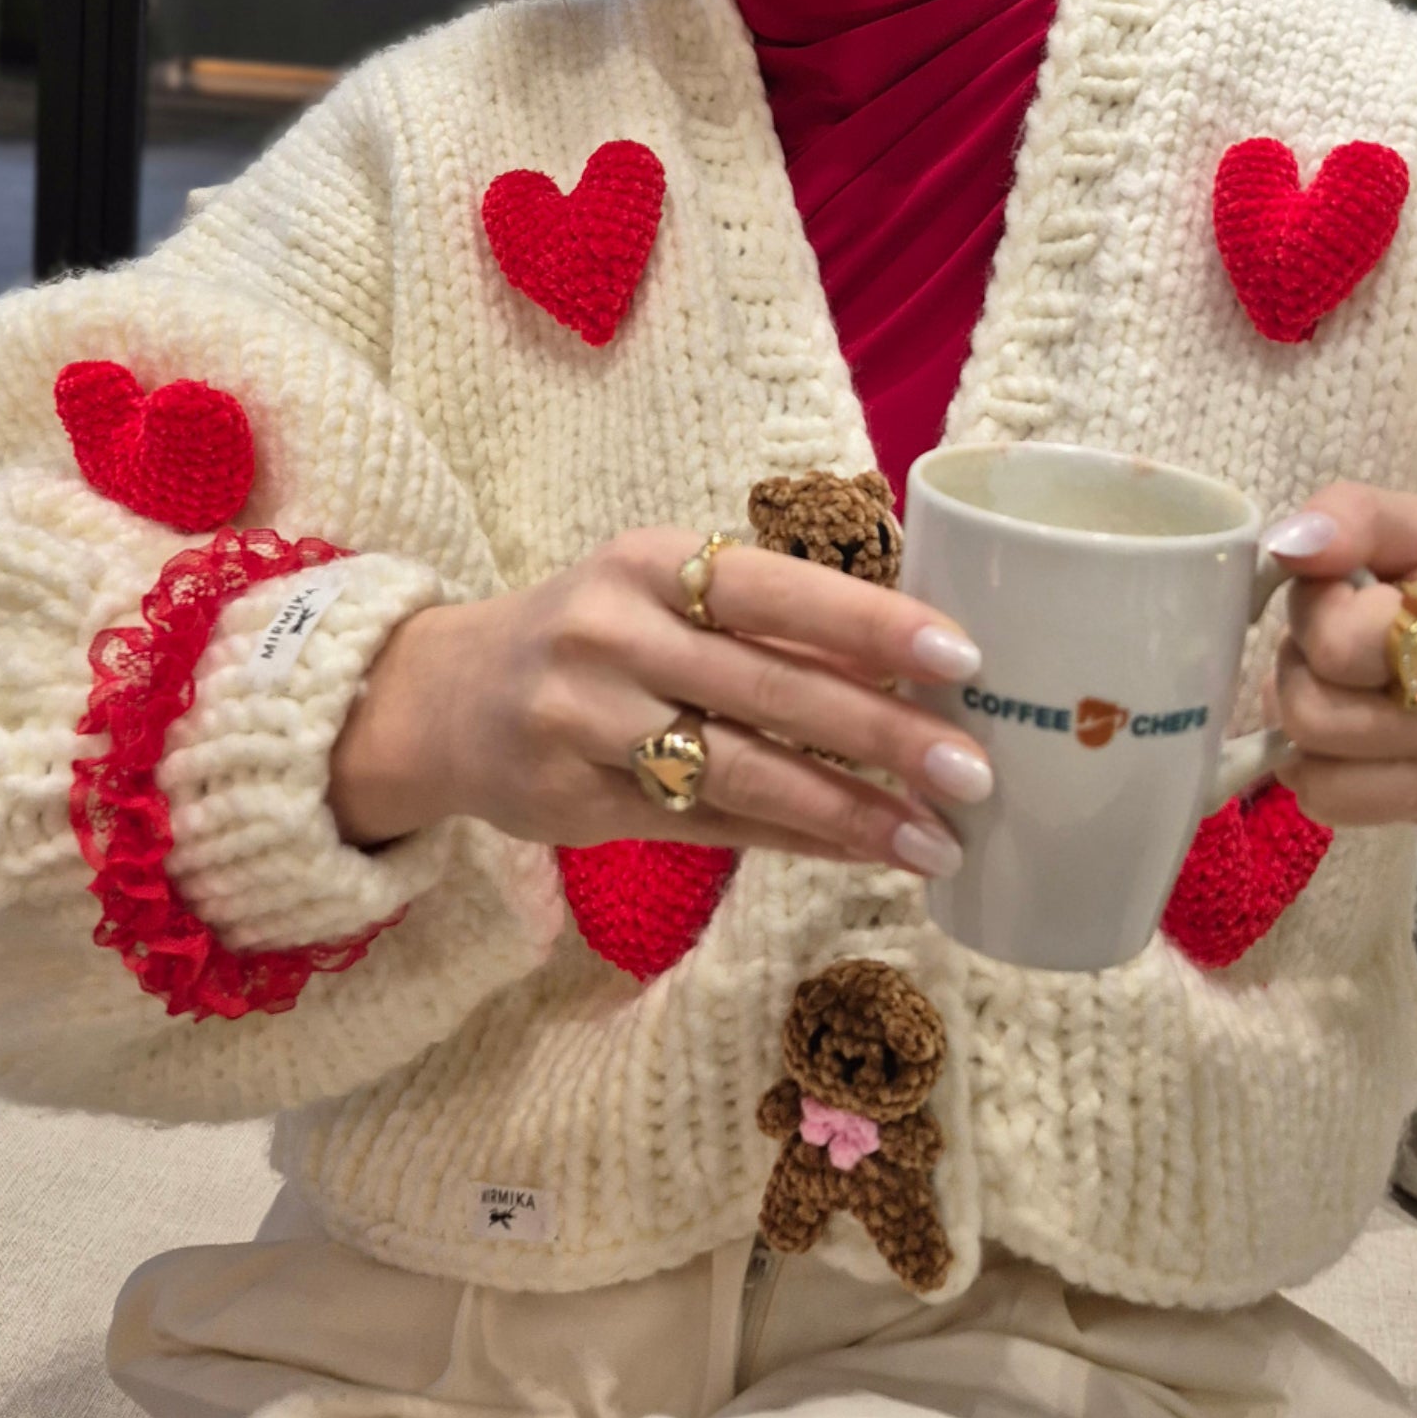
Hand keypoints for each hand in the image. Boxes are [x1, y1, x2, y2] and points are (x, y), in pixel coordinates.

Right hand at [326, 529, 992, 874]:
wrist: (441, 697)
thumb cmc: (592, 631)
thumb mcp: (657, 588)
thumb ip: (761, 614)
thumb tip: (913, 649)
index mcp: (649, 564)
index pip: (774, 589)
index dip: (869, 623)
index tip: (960, 657)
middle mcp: (615, 636)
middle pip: (770, 689)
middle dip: (883, 735)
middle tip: (975, 770)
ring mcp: (590, 724)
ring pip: (744, 773)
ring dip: (850, 811)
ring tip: (937, 840)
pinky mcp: (580, 804)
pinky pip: (710, 828)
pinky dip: (796, 841)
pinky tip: (863, 853)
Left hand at [1256, 483, 1416, 829]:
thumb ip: (1352, 516)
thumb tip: (1288, 545)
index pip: (1338, 645)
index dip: (1315, 609)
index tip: (1344, 589)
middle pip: (1314, 720)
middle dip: (1300, 669)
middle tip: (1334, 639)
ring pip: (1315, 778)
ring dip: (1303, 725)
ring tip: (1343, 682)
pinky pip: (1338, 806)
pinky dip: (1323, 766)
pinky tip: (1356, 723)